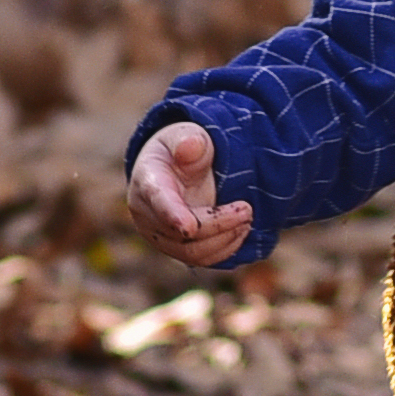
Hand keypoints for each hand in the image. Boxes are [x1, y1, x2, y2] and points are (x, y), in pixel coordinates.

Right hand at [125, 122, 255, 266]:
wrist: (175, 167)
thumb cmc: (181, 148)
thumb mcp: (185, 136)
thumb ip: (189, 140)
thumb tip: (190, 147)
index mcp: (147, 182)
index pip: (158, 200)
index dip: (172, 215)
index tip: (189, 227)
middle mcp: (147, 214)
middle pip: (180, 233)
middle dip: (218, 224)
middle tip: (248, 209)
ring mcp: (159, 235)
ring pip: (191, 252)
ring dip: (224, 238)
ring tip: (247, 219)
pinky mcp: (175, 248)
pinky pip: (200, 259)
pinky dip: (224, 248)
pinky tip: (240, 230)